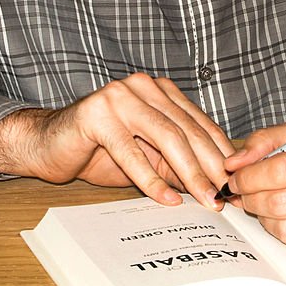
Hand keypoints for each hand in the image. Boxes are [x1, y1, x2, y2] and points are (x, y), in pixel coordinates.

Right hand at [0, 73, 234, 208]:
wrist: (48, 144)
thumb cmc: (100, 150)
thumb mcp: (148, 157)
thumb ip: (177, 163)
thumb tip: (216, 184)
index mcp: (159, 90)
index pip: (198, 121)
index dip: (219, 152)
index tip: (236, 181)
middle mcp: (142, 86)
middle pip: (186, 128)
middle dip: (209, 165)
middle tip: (224, 196)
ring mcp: (119, 96)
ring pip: (165, 136)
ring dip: (189, 172)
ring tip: (204, 200)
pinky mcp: (98, 114)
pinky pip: (131, 151)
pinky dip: (151, 179)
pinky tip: (167, 199)